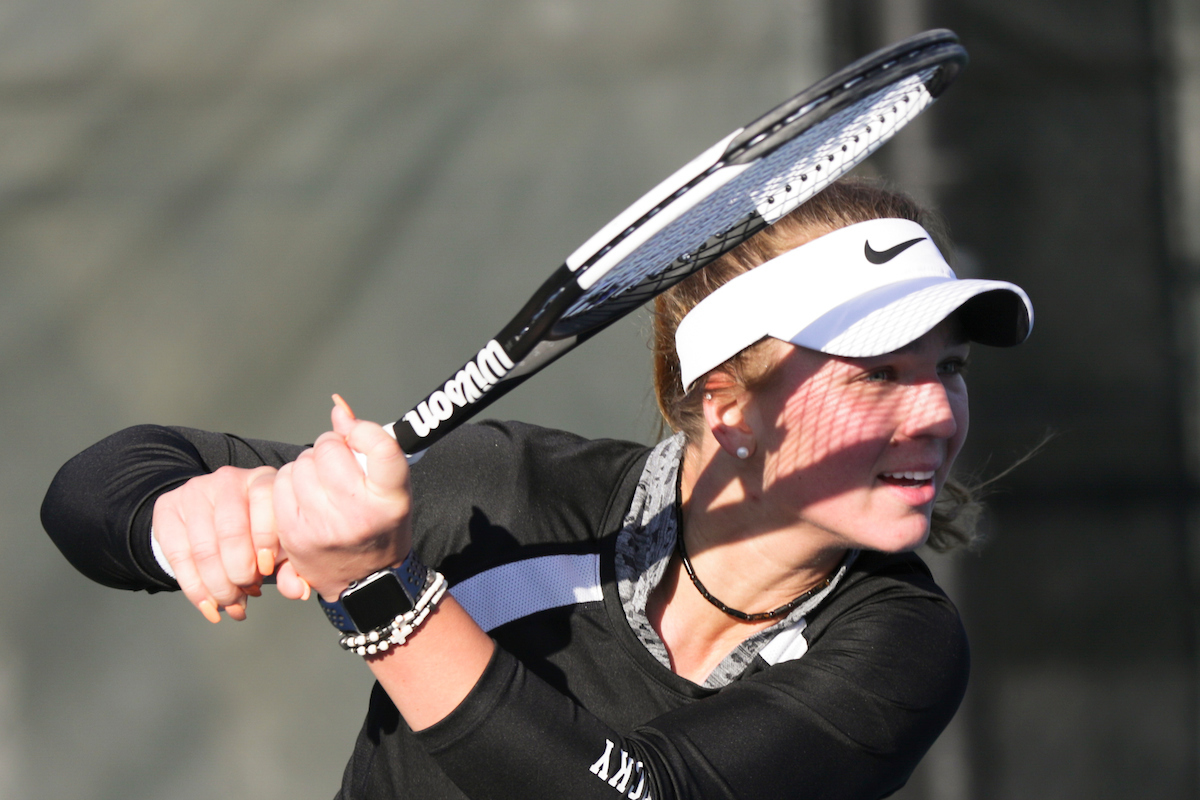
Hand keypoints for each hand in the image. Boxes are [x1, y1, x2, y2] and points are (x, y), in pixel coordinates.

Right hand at [153, 466, 310, 622]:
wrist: (211, 519)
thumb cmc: (256, 533)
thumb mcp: (280, 545)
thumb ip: (292, 567)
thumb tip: (298, 592)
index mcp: (263, 480)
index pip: (265, 501)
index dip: (267, 541)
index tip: (266, 570)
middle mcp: (227, 479)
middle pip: (231, 532)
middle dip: (240, 574)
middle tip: (247, 593)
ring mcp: (194, 491)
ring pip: (204, 550)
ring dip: (219, 587)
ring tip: (232, 603)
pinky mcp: (167, 508)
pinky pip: (178, 557)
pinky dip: (195, 590)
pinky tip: (209, 605)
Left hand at [273, 397, 412, 601]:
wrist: (366, 580)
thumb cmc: (382, 525)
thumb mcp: (393, 486)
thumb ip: (371, 445)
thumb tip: (337, 407)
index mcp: (391, 500)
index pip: (381, 448)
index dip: (364, 430)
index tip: (359, 433)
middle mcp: (358, 515)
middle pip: (331, 450)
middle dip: (332, 446)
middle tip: (340, 461)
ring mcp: (323, 526)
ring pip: (302, 463)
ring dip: (310, 463)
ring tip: (323, 480)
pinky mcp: (294, 533)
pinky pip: (280, 483)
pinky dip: (291, 481)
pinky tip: (305, 493)